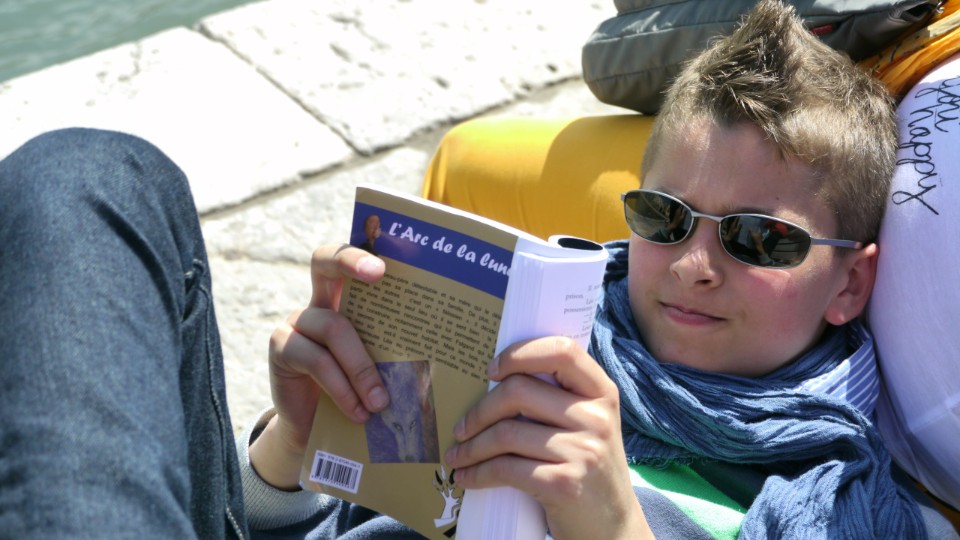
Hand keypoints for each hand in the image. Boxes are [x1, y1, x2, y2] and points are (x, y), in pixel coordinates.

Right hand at [249, 244, 389, 489]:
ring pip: (335, 327)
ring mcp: (297, 323)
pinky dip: (342, 388)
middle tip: (379, 273)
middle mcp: (320, 302)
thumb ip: (395, 349)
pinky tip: (359, 412)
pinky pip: (317, 361)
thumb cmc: (361, 393)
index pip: (353, 260)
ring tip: (381, 402)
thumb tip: (444, 347)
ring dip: (362, 368)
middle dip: (351, 260)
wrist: (319, 429)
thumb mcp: (381, 366)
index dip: (365, 251)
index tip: (388, 262)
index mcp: (348, 299)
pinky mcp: (281, 348)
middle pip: (324, 261)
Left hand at [443, 337, 651, 538]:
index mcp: (602, 393)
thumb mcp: (588, 426)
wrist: (613, 528)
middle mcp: (597, 417)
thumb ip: (560, 399)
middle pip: (519, 391)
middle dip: (479, 410)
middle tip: (461, 427)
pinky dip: (478, 473)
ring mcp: (584, 451)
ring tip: (457, 455)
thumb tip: (498, 380)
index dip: (520, 354)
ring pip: (506, 433)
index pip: (562, 351)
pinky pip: (506, 469)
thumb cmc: (588, 470)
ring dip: (471, 447)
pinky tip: (467, 477)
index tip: (491, 370)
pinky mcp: (565, 484)